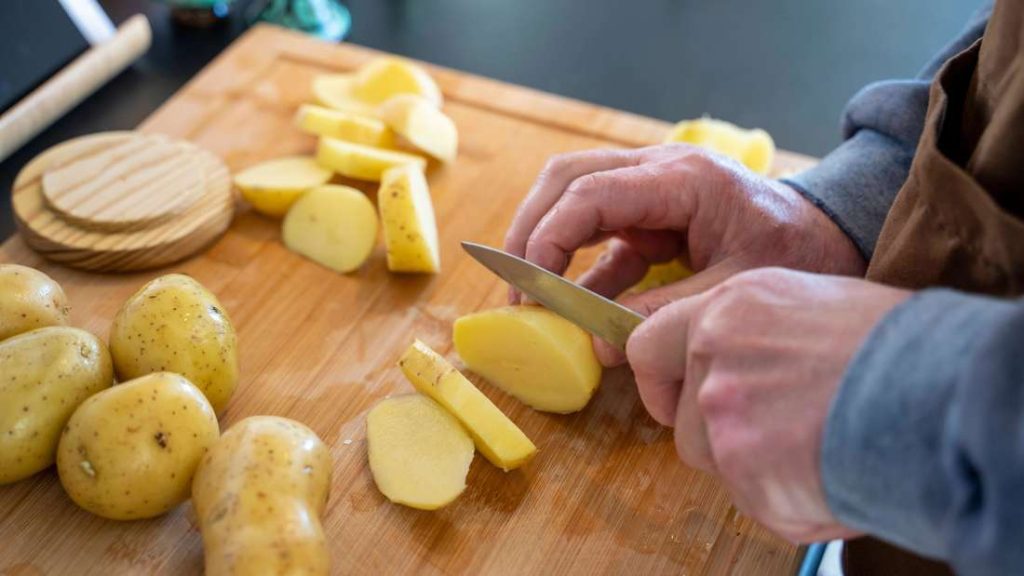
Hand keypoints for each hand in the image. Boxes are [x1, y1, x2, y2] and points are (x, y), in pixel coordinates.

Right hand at [503, 145, 865, 363]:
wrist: (828, 239)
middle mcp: (658, 171)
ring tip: (528, 296)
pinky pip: (600, 235)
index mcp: (682, 178)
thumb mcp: (734, 290)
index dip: (550, 238)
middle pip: (567, 178)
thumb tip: (599, 345)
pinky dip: (579, 268)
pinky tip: (571, 309)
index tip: (532, 288)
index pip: (590, 192)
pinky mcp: (650, 218)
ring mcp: (651, 191)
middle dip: (531, 230)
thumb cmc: (795, 255)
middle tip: (515, 287)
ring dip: (544, 242)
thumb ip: (666, 312)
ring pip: (573, 196)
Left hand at [627, 267, 909, 541]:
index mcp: (727, 308)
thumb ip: (753, 334)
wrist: (938, 389)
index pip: (647, 346)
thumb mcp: (812, 305)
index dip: (659, 381)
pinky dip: (788, 500)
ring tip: (816, 447)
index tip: (674, 396)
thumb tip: (736, 365)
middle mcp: (712, 356)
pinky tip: (830, 472)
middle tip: (773, 433)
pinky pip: (753, 500)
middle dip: (716, 435)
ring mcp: (722, 415)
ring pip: (712, 462)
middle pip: (679, 419)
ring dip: (753, 468)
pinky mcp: (744, 471)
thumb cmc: (895, 345)